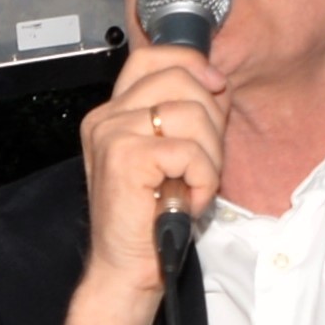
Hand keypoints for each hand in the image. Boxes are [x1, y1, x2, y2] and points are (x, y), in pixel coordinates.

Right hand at [77, 38, 231, 291]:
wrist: (126, 268)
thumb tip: (218, 85)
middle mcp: (106, 117)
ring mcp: (112, 134)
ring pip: (191, 114)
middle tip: (203, 163)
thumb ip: (186, 115)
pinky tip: (188, 201)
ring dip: (209, 156)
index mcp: (112, 113)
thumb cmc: (150, 219)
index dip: (192, 63)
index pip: (153, 57)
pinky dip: (203, 178)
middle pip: (180, 78)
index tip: (215, 89)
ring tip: (194, 186)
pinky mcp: (125, 156)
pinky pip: (190, 150)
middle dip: (210, 120)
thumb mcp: (170, 157)